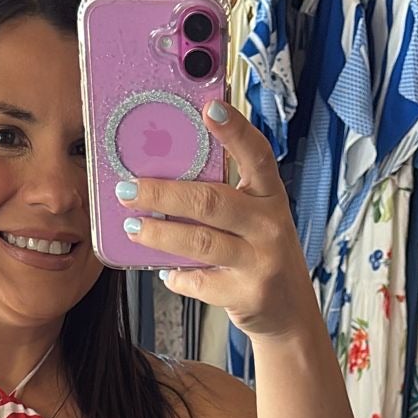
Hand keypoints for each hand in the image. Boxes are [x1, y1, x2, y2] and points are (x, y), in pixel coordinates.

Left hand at [117, 101, 309, 339]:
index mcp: (271, 195)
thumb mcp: (255, 218)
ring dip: (158, 234)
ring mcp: (260, 261)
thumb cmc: (261, 253)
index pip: (257, 154)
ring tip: (132, 227)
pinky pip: (198, 282)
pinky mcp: (245, 294)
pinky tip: (164, 270)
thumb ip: (224, 197)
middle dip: (163, 194)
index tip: (210, 107)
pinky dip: (175, 276)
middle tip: (128, 190)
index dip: (235, 130)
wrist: (289, 310)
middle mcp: (270, 225)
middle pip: (211, 201)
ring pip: (199, 242)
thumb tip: (166, 176)